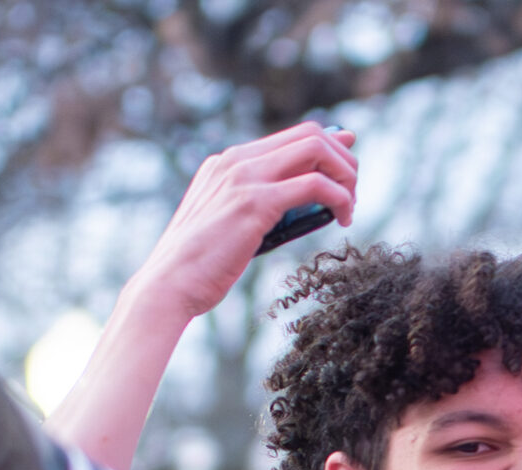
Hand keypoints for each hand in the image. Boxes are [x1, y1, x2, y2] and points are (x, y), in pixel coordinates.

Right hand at [126, 121, 358, 323]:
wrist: (169, 284)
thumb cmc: (201, 266)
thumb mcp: (232, 225)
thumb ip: (260, 206)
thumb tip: (304, 200)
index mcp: (227, 163)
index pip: (290, 136)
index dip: (328, 146)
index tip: (347, 169)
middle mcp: (235, 161)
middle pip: (309, 134)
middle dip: (342, 159)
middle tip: (353, 193)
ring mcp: (244, 177)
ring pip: (316, 150)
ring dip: (345, 175)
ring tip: (350, 207)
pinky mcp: (254, 202)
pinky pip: (314, 185)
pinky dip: (338, 197)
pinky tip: (342, 218)